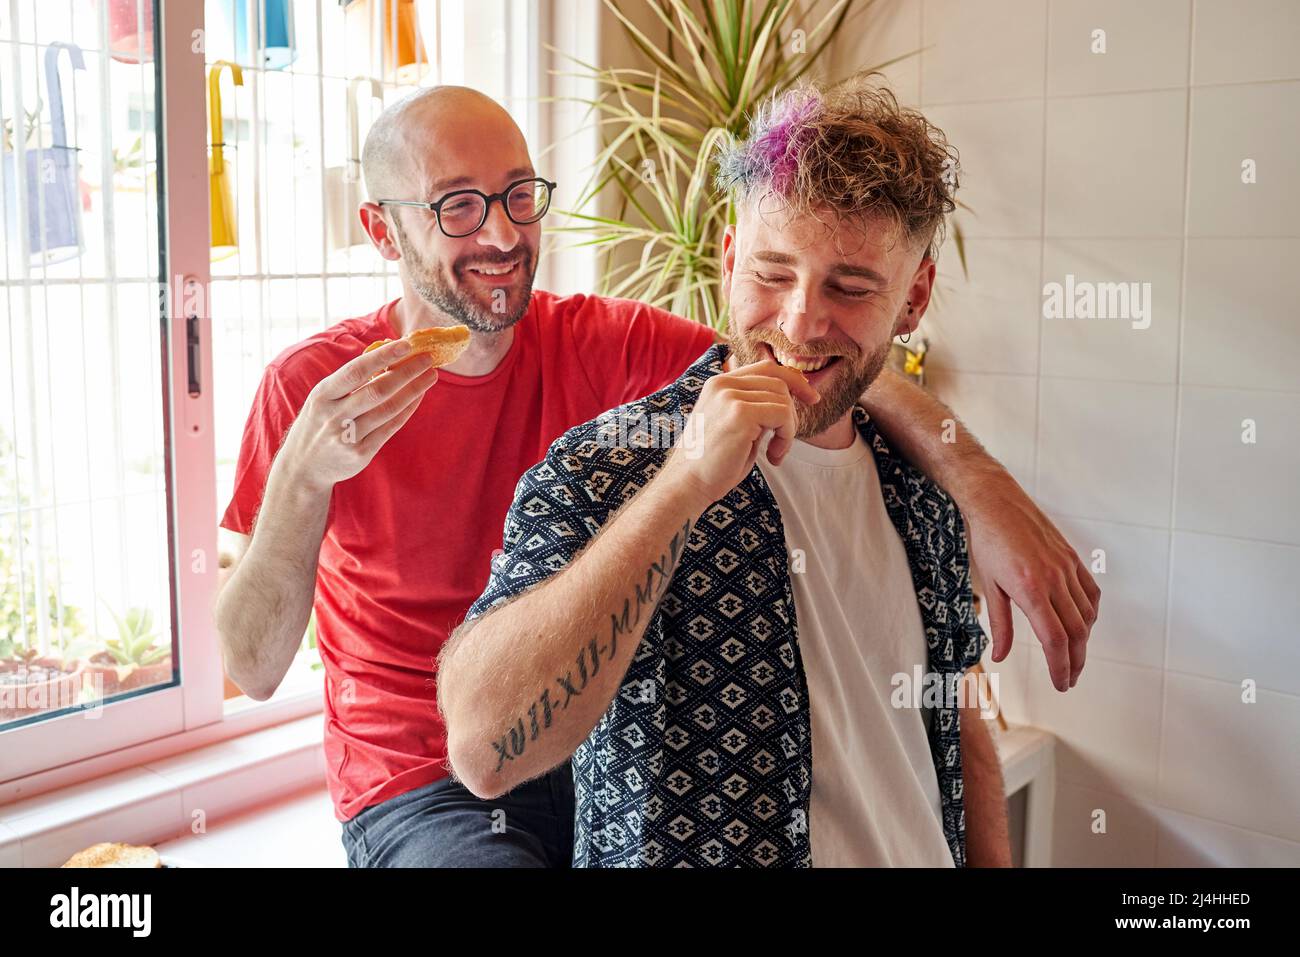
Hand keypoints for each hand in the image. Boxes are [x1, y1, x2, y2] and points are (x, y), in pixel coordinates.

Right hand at [278, 338, 438, 492]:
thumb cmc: (319, 422)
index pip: (356, 371)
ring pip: (388, 409)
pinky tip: (419, 397)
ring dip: (413, 390)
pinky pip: (390, 428)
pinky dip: (407, 410)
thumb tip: (386, 352)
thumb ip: (350, 380)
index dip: (383, 357)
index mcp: (323, 394)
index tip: (406, 344)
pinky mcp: (360, 454)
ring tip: (430, 376)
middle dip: (406, 372)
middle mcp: (333, 415)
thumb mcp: (324, 398)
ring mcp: (347, 437)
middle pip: (377, 390)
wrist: (303, 466)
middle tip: (427, 358)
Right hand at [661, 358, 819, 506]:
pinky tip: (773, 455)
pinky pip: (783, 415)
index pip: (766, 368)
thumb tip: (791, 399)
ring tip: (774, 452)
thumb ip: (756, 408)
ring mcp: (730, 396)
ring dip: (788, 429)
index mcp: (718, 383)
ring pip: (783, 399)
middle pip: (779, 381)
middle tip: (783, 442)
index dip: (793, 381)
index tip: (811, 399)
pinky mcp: (740, 413)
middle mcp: (722, 383)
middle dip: (792, 411)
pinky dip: (786, 437)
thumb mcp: (735, 426)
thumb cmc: (712, 463)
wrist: (687, 484)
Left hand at [964, 471, 1099, 691]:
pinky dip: (1090, 613)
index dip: (1061, 666)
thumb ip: (1000, 623)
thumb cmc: (986, 542)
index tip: (1062, 684)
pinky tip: (1083, 624)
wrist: (996, 501)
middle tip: (1069, 680)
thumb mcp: (989, 585)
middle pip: (1076, 632)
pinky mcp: (1072, 557)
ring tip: (1074, 657)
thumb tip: (1001, 657)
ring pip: (1086, 614)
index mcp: (1030, 589)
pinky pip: (1090, 592)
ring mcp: (1066, 567)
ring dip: (1084, 641)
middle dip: (1075, 661)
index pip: (1055, 639)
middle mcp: (1054, 579)